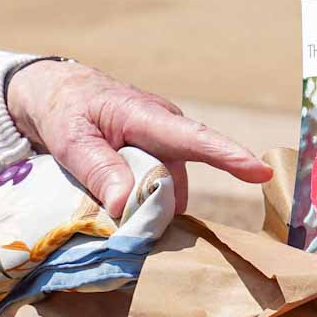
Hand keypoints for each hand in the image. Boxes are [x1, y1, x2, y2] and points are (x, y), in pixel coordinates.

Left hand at [4, 59, 273, 217]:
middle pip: (175, 182)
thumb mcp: (69, 139)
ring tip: (107, 207)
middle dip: (156, 208)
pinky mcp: (156, 158)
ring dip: (145, 207)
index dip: (228, 157)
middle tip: (116, 223)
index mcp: (145, 115)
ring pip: (167, 190)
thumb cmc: (64, 109)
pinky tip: (119, 205)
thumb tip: (128, 205)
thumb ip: (97, 169)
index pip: (194, 138)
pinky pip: (159, 189)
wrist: (56, 94)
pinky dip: (143, 202)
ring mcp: (163, 144)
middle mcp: (164, 128)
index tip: (261, 172)